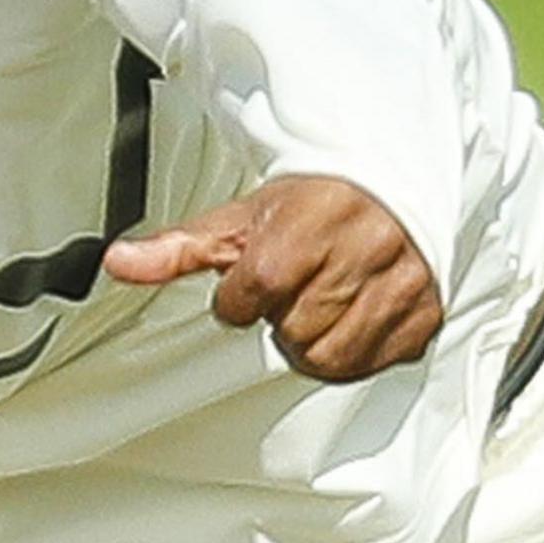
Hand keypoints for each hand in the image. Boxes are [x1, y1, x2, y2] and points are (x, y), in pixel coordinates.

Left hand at [102, 173, 442, 381]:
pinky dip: (358, 348)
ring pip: (331, 359)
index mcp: (304, 231)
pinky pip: (375, 362)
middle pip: (290, 335)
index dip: (242, 294)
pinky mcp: (424, 314)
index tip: (258, 274)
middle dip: (283, 315)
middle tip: (297, 282)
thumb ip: (177, 248)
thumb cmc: (315, 199)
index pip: (246, 299)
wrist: (391, 180)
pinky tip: (355, 312)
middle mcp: (357, 257)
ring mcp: (397, 288)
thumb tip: (119, 262)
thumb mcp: (241, 217)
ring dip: (317, 339)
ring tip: (322, 298)